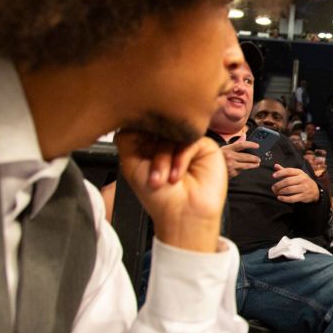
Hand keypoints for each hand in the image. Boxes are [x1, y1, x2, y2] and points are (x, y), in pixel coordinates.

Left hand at [115, 131, 225, 252]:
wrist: (183, 215)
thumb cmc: (158, 198)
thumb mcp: (131, 166)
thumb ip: (127, 138)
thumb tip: (133, 117)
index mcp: (151, 143)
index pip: (145, 124)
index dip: (141, 137)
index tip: (140, 156)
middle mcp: (170, 140)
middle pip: (159, 127)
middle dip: (153, 154)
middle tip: (154, 178)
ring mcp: (187, 142)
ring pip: (174, 134)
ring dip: (165, 160)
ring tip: (164, 180)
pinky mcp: (205, 147)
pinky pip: (192, 140)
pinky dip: (181, 158)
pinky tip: (178, 176)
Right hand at [220, 138, 261, 177]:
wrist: (209, 167)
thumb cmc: (218, 157)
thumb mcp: (225, 148)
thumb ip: (236, 143)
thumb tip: (244, 136)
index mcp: (228, 148)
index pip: (242, 145)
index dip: (251, 145)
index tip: (257, 146)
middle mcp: (230, 156)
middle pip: (246, 156)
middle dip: (254, 158)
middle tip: (258, 159)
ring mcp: (230, 165)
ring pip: (246, 165)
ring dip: (253, 165)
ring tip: (256, 164)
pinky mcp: (231, 172)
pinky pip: (240, 171)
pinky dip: (241, 170)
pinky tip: (242, 169)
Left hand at [271, 165, 320, 203]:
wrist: (315, 190)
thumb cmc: (302, 181)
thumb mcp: (296, 174)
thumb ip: (285, 171)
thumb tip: (275, 165)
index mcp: (300, 172)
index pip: (289, 171)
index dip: (280, 173)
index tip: (273, 176)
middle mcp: (302, 179)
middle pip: (288, 181)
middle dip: (278, 185)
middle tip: (273, 188)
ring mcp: (304, 188)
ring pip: (289, 190)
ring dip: (280, 191)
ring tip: (276, 192)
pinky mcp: (303, 196)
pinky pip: (292, 198)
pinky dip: (284, 199)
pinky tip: (279, 198)